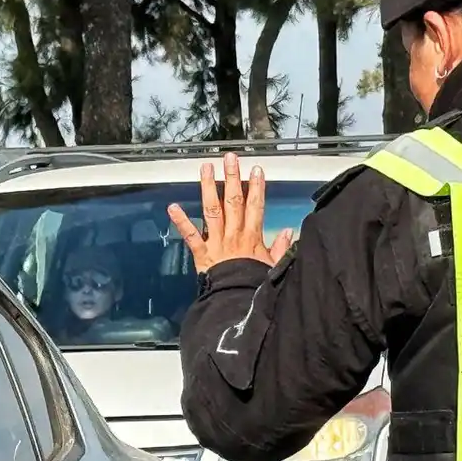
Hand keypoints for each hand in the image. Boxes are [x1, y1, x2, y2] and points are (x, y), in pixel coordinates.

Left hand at [167, 153, 293, 273]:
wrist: (237, 302)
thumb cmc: (254, 285)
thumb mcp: (274, 266)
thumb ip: (280, 247)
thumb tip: (288, 232)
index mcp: (252, 237)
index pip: (255, 207)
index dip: (257, 187)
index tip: (256, 170)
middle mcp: (233, 235)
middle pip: (233, 201)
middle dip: (232, 178)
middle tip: (230, 158)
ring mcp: (216, 242)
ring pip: (212, 210)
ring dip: (209, 188)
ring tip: (206, 168)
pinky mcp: (201, 253)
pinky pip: (190, 236)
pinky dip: (181, 221)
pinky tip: (172, 207)